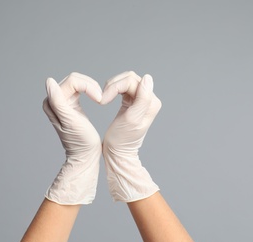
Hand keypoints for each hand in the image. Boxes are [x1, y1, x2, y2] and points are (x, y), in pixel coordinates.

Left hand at [42, 72, 101, 204]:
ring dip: (92, 87)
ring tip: (100, 98)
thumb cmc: (80, 141)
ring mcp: (63, 100)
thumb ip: (57, 101)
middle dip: (90, 85)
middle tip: (101, 98)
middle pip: (75, 79)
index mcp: (52, 102)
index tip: (99, 99)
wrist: (85, 154)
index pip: (72, 81)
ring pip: (79, 82)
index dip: (88, 86)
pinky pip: (81, 88)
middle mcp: (55, 99)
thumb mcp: (69, 121)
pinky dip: (91, 90)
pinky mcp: (72, 103)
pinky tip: (97, 98)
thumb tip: (49, 81)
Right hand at [101, 71, 161, 201]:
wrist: (117, 152)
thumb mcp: (132, 119)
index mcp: (151, 102)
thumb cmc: (122, 139)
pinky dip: (113, 90)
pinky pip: (122, 87)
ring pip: (125, 81)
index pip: (132, 81)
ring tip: (103, 99)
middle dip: (113, 85)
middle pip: (129, 78)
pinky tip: (107, 98)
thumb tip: (147, 78)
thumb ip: (142, 99)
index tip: (102, 100)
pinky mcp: (131, 101)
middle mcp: (148, 99)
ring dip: (111, 87)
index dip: (114, 87)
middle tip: (102, 99)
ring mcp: (140, 100)